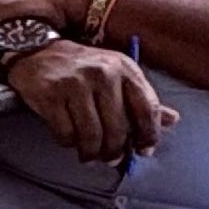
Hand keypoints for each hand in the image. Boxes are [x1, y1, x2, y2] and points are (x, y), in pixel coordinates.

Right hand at [4, 41, 177, 164]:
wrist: (35, 50)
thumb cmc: (81, 68)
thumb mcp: (116, 75)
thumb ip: (141, 99)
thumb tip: (172, 120)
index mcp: (124, 68)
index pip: (147, 109)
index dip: (148, 135)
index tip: (143, 150)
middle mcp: (102, 73)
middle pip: (118, 128)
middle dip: (115, 150)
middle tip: (110, 159)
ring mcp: (74, 83)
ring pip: (91, 135)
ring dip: (91, 152)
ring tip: (89, 155)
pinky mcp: (50, 95)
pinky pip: (65, 133)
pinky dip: (68, 143)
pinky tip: (69, 140)